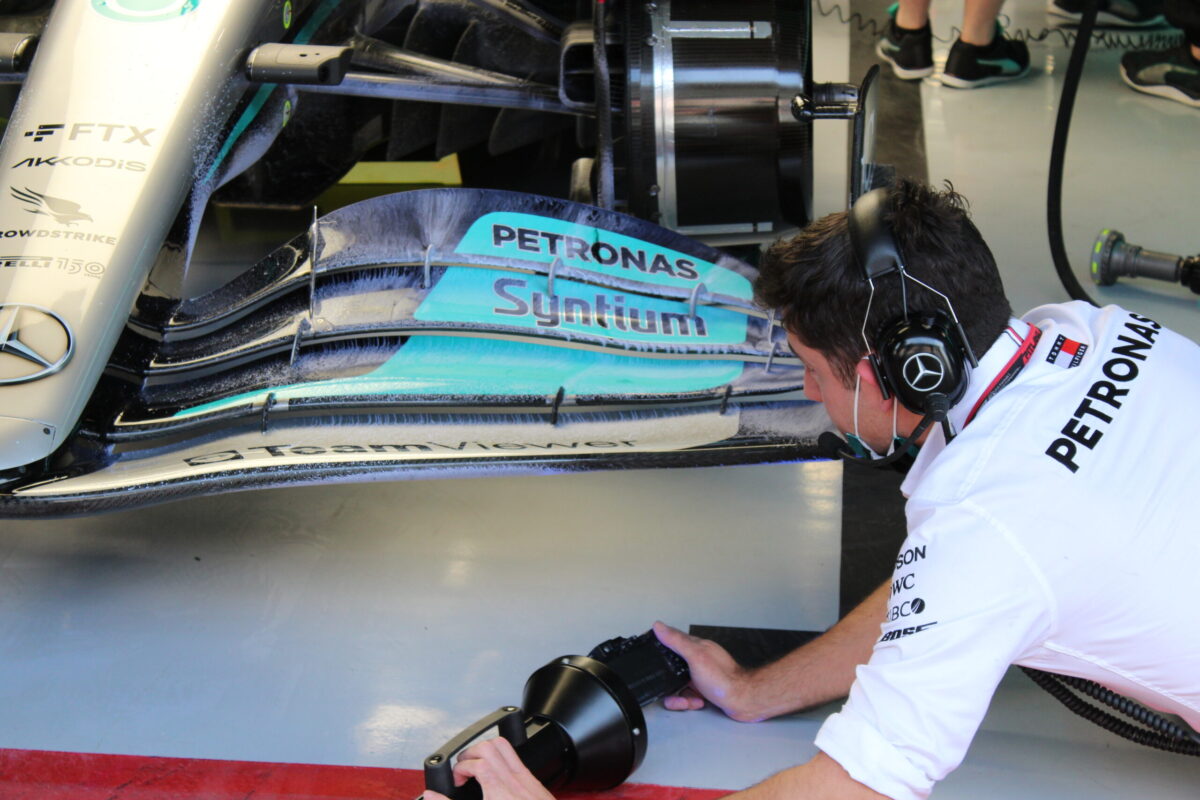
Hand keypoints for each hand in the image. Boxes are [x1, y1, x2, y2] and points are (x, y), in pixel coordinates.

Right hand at [423, 736, 555, 799]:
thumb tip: (431, 797)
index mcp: (498, 792)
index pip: (475, 763)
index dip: (459, 768)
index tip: (457, 780)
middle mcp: (514, 782)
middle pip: (490, 747)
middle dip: (471, 753)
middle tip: (464, 769)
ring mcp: (526, 780)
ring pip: (505, 747)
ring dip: (487, 751)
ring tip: (477, 765)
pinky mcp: (535, 784)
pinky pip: (517, 759)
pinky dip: (502, 759)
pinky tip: (497, 774)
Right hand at [653, 621, 760, 721]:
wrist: (743, 701)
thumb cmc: (724, 678)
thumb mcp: (696, 656)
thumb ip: (676, 641)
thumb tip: (659, 626)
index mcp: (696, 648)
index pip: (672, 643)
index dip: (661, 651)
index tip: (653, 658)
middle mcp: (698, 661)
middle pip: (672, 668)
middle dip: (669, 681)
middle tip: (672, 687)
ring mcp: (700, 676)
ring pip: (678, 686)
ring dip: (680, 697)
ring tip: (688, 700)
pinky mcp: (704, 690)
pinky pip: (687, 696)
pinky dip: (689, 702)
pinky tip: (698, 702)